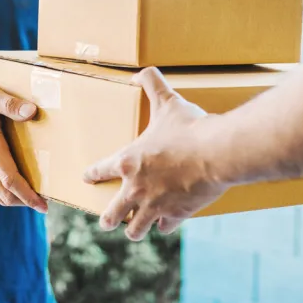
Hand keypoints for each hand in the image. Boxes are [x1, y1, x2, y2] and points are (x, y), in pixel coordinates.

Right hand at [0, 82, 46, 212]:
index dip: (27, 195)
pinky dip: (1, 194)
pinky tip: (11, 191)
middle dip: (25, 201)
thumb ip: (10, 103)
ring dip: (14, 200)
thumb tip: (32, 111)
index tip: (43, 205)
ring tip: (31, 199)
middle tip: (43, 204)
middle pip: (5, 193)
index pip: (10, 179)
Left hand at [83, 68, 227, 240]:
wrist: (216, 153)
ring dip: (134, 229)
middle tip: (106, 221)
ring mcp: (155, 205)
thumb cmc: (190, 128)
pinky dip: (164, 225)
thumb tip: (140, 72)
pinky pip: (164, 227)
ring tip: (132, 230)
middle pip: (112, 213)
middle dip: (108, 218)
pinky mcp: (176, 214)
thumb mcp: (168, 102)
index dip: (93, 174)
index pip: (101, 170)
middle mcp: (136, 188)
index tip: (86, 178)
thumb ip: (152, 84)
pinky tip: (165, 224)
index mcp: (129, 161)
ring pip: (135, 228)